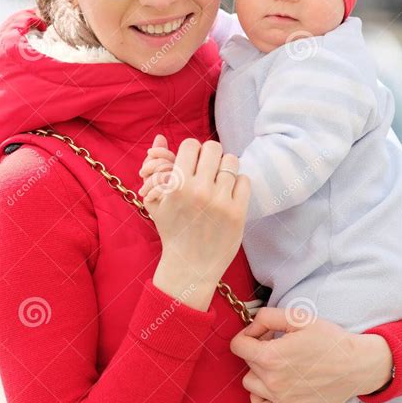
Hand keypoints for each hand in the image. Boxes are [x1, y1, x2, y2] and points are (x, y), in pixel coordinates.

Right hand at [144, 137, 250, 309]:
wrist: (189, 266)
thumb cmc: (172, 229)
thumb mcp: (156, 200)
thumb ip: (156, 166)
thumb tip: (160, 136)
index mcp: (177, 186)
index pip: (191, 145)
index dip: (192, 151)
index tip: (193, 162)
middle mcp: (199, 191)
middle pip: (213, 148)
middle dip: (209, 155)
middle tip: (207, 168)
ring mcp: (221, 202)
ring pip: (231, 161)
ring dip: (225, 168)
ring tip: (219, 181)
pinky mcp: (238, 213)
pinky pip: (244, 180)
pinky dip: (237, 184)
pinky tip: (228, 194)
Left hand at [230, 307, 392, 402]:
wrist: (356, 366)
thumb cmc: (329, 339)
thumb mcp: (298, 316)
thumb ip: (267, 317)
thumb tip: (250, 328)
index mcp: (272, 356)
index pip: (237, 346)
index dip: (247, 334)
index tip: (261, 333)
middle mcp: (272, 380)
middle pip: (247, 361)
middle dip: (258, 349)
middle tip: (279, 343)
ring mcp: (280, 399)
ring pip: (250, 383)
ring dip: (259, 371)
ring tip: (279, 364)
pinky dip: (260, 396)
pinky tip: (272, 385)